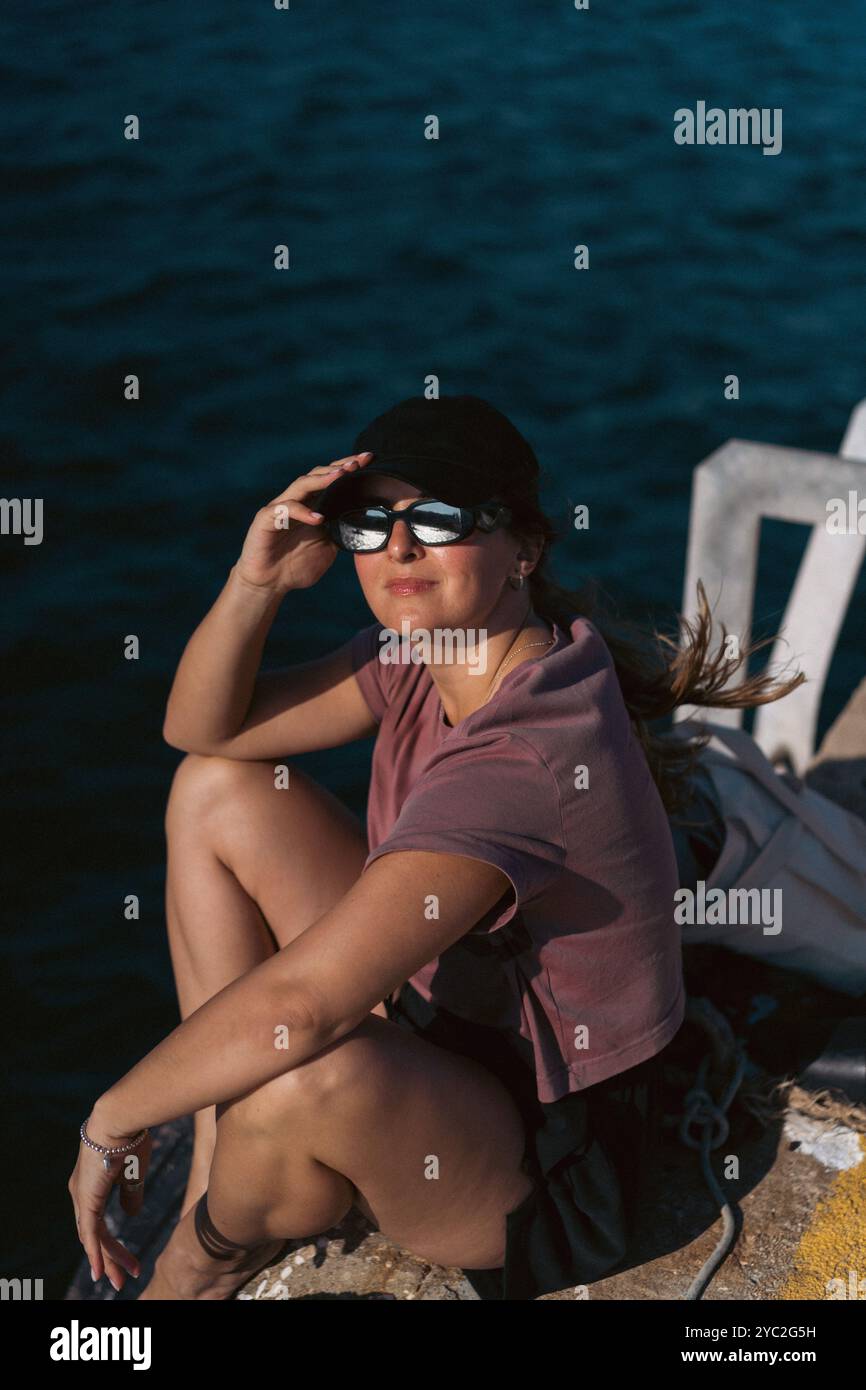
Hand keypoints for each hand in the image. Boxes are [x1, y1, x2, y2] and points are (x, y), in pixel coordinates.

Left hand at [68, 1110, 151, 1291]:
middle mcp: (81, 1193)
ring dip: (108, 1259)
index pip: (99, 1221)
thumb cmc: (131, 1137)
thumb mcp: (135, 1172)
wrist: (120, 1118)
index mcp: (91, 1185)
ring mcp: (81, 1197)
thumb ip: (132, 1194)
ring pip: (93, 1238)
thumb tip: (131, 1215)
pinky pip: (89, 1233)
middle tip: (121, 1278)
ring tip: (119, 1279)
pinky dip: (95, 1254)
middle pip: (94, 1234)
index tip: (125, 1259)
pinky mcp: (86, 1199)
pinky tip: (100, 1271)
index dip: (110, 1242)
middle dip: (110, 1257)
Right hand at [233, 451, 374, 594]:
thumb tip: (365, 523)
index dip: (348, 468)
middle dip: (338, 467)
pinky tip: (318, 518)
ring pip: (301, 485)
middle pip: (317, 475)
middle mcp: (296, 501)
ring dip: (322, 479)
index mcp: (311, 505)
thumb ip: (341, 532)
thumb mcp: (327, 548)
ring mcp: (280, 508)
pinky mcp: (266, 520)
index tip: (369, 460)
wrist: (269, 584)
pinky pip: (285, 510)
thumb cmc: (296, 566)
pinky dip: (302, 512)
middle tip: (357, 463)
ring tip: (340, 476)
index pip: (330, 480)